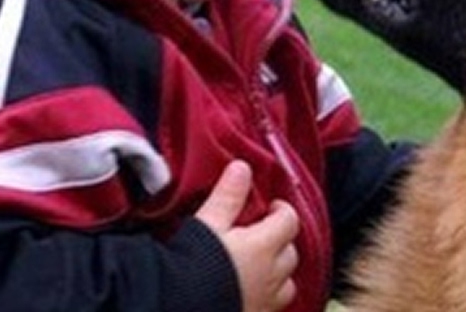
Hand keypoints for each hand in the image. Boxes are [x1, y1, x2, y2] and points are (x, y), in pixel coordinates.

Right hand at [196, 161, 299, 311]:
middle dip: (280, 242)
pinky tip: (248, 293)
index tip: (270, 207)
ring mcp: (266, 303)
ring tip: (257, 267)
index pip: (289, 220)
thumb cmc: (193, 266)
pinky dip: (266, 297)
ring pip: (286, 285)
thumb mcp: (208, 224)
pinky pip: (272, 307)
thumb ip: (227, 197)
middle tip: (260, 234)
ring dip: (277, 274)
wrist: (175, 306)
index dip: (281, 210)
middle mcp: (272, 277)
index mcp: (264, 247)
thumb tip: (241, 168)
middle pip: (290, 253)